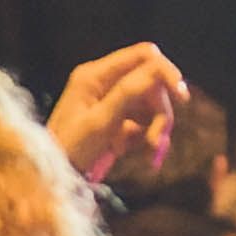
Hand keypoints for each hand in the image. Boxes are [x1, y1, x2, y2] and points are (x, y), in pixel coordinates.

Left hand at [48, 43, 193, 185]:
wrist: (55, 178)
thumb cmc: (70, 149)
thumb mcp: (100, 121)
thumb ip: (127, 93)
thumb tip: (157, 69)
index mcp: (95, 75)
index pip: (144, 56)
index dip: (166, 73)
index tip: (181, 97)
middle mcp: (104, 83)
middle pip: (152, 84)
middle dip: (161, 112)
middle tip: (158, 141)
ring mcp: (112, 102)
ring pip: (152, 106)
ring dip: (158, 130)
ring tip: (151, 154)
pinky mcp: (117, 122)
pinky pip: (146, 124)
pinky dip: (150, 140)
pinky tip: (147, 157)